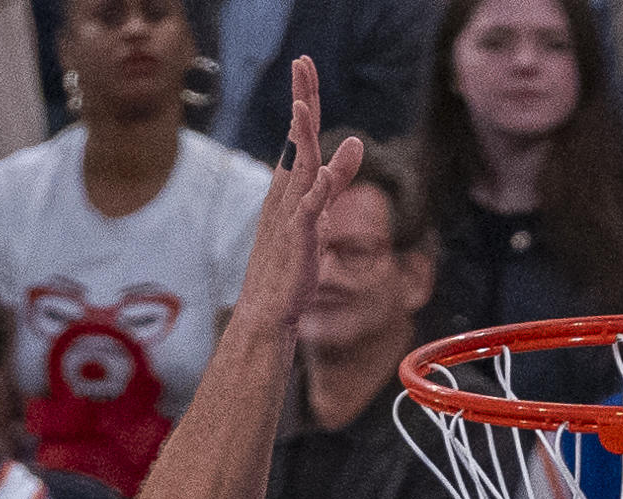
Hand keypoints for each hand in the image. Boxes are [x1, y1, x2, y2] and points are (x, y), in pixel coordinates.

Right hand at [232, 57, 364, 335]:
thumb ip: (335, 180)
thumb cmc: (290, 266)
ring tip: (303, 105)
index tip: (304, 66)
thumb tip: (355, 143)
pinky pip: (310, 210)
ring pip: (301, 169)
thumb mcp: (318, 214)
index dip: (304, 100)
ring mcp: (291, 217)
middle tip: (302, 62)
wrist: (267, 312)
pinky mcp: (299, 240)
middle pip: (297, 140)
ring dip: (303, 137)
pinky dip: (320, 186)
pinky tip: (326, 167)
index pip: (299, 136)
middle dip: (301, 100)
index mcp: (289, 188)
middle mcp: (286, 195)